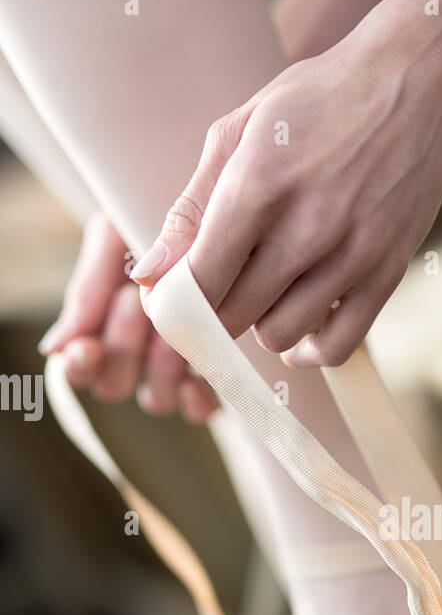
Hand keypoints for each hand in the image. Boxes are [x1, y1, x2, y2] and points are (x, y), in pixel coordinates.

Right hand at [40, 212, 217, 421]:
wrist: (209, 206)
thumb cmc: (150, 220)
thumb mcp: (113, 240)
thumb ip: (87, 291)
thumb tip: (55, 350)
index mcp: (100, 328)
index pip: (79, 369)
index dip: (80, 367)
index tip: (88, 346)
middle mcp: (134, 355)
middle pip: (115, 385)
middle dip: (123, 348)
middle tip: (134, 301)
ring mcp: (172, 367)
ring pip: (156, 398)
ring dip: (161, 367)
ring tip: (176, 323)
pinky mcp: (212, 371)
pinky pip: (200, 407)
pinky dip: (197, 399)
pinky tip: (199, 374)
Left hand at [131, 19, 441, 366]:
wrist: (416, 79)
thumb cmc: (317, 99)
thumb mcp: (240, 130)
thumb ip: (191, 207)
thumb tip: (148, 274)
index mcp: (259, 185)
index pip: (200, 280)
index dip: (176, 300)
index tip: (173, 295)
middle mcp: (307, 227)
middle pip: (235, 314)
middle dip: (215, 310)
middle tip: (218, 289)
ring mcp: (353, 255)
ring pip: (280, 335)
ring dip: (262, 323)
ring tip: (264, 293)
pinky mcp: (388, 272)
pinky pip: (338, 346)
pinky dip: (310, 350)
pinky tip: (299, 327)